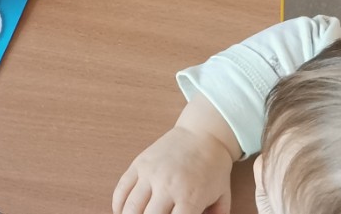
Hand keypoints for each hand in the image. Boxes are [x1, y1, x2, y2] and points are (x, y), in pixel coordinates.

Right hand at [112, 99, 238, 213]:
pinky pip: (121, 189)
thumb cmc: (213, 167)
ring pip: (131, 207)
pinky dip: (118, 206)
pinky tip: (122, 212)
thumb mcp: (222, 197)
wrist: (203, 134)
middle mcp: (167, 185)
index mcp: (189, 196)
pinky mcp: (139, 164)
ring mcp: (150, 174)